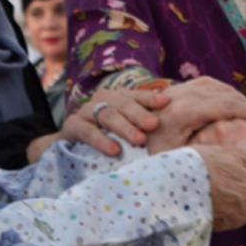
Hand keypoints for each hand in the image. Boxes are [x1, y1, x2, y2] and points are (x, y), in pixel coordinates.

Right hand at [28, 87, 169, 160]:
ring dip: (124, 127)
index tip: (164, 101)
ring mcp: (86, 112)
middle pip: (123, 104)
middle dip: (139, 114)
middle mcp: (102, 101)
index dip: (149, 97)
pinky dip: (101, 140)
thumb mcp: (126, 128)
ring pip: (107, 116)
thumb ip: (143, 124)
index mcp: (118, 98)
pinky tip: (114, 150)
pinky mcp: (72, 126)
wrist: (72, 146)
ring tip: (139, 140)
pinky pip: (87, 131)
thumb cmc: (107, 137)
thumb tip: (173, 122)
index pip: (136, 95)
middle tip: (153, 124)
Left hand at [146, 77, 245, 153]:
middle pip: (226, 94)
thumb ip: (207, 150)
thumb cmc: (153, 158)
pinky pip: (206, 84)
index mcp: (184, 113)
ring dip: (236, 98)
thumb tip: (236, 149)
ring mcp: (177, 90)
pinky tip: (229, 105)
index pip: (228, 105)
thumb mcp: (181, 159)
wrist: (126, 142)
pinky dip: (222, 92)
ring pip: (217, 86)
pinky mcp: (175, 89)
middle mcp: (181, 96)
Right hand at [194, 144, 245, 231]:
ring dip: (237, 199)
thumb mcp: (233, 152)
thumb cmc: (203, 165)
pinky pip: (227, 216)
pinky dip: (222, 206)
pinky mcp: (216, 227)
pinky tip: (208, 193)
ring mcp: (232, 222)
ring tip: (217, 181)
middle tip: (236, 175)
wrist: (170, 187)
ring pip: (243, 210)